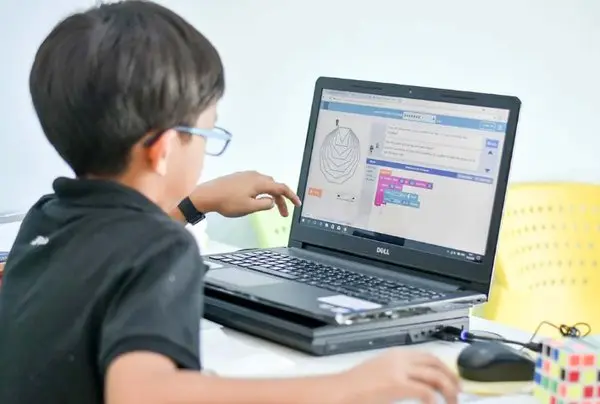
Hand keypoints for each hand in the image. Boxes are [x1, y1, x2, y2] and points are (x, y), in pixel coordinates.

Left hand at [189, 171, 300, 217]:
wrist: (207, 195)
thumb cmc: (227, 202)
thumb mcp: (249, 208)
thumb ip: (264, 205)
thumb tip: (272, 202)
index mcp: (259, 183)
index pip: (281, 188)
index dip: (292, 196)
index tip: (297, 204)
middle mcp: (255, 176)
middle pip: (274, 186)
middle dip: (281, 199)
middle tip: (283, 213)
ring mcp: (246, 175)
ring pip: (265, 184)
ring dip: (271, 195)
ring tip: (270, 207)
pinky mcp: (239, 177)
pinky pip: (256, 183)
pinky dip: (262, 191)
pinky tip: (256, 200)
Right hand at [340, 349, 459, 403]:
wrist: (338, 391)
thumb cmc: (354, 388)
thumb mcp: (380, 375)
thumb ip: (398, 375)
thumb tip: (417, 385)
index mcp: (396, 354)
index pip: (429, 356)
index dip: (445, 369)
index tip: (452, 381)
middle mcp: (400, 358)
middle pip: (437, 363)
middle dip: (452, 378)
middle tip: (458, 393)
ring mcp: (399, 370)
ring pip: (436, 376)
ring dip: (449, 390)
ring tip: (452, 402)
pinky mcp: (397, 383)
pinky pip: (426, 391)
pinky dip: (435, 400)